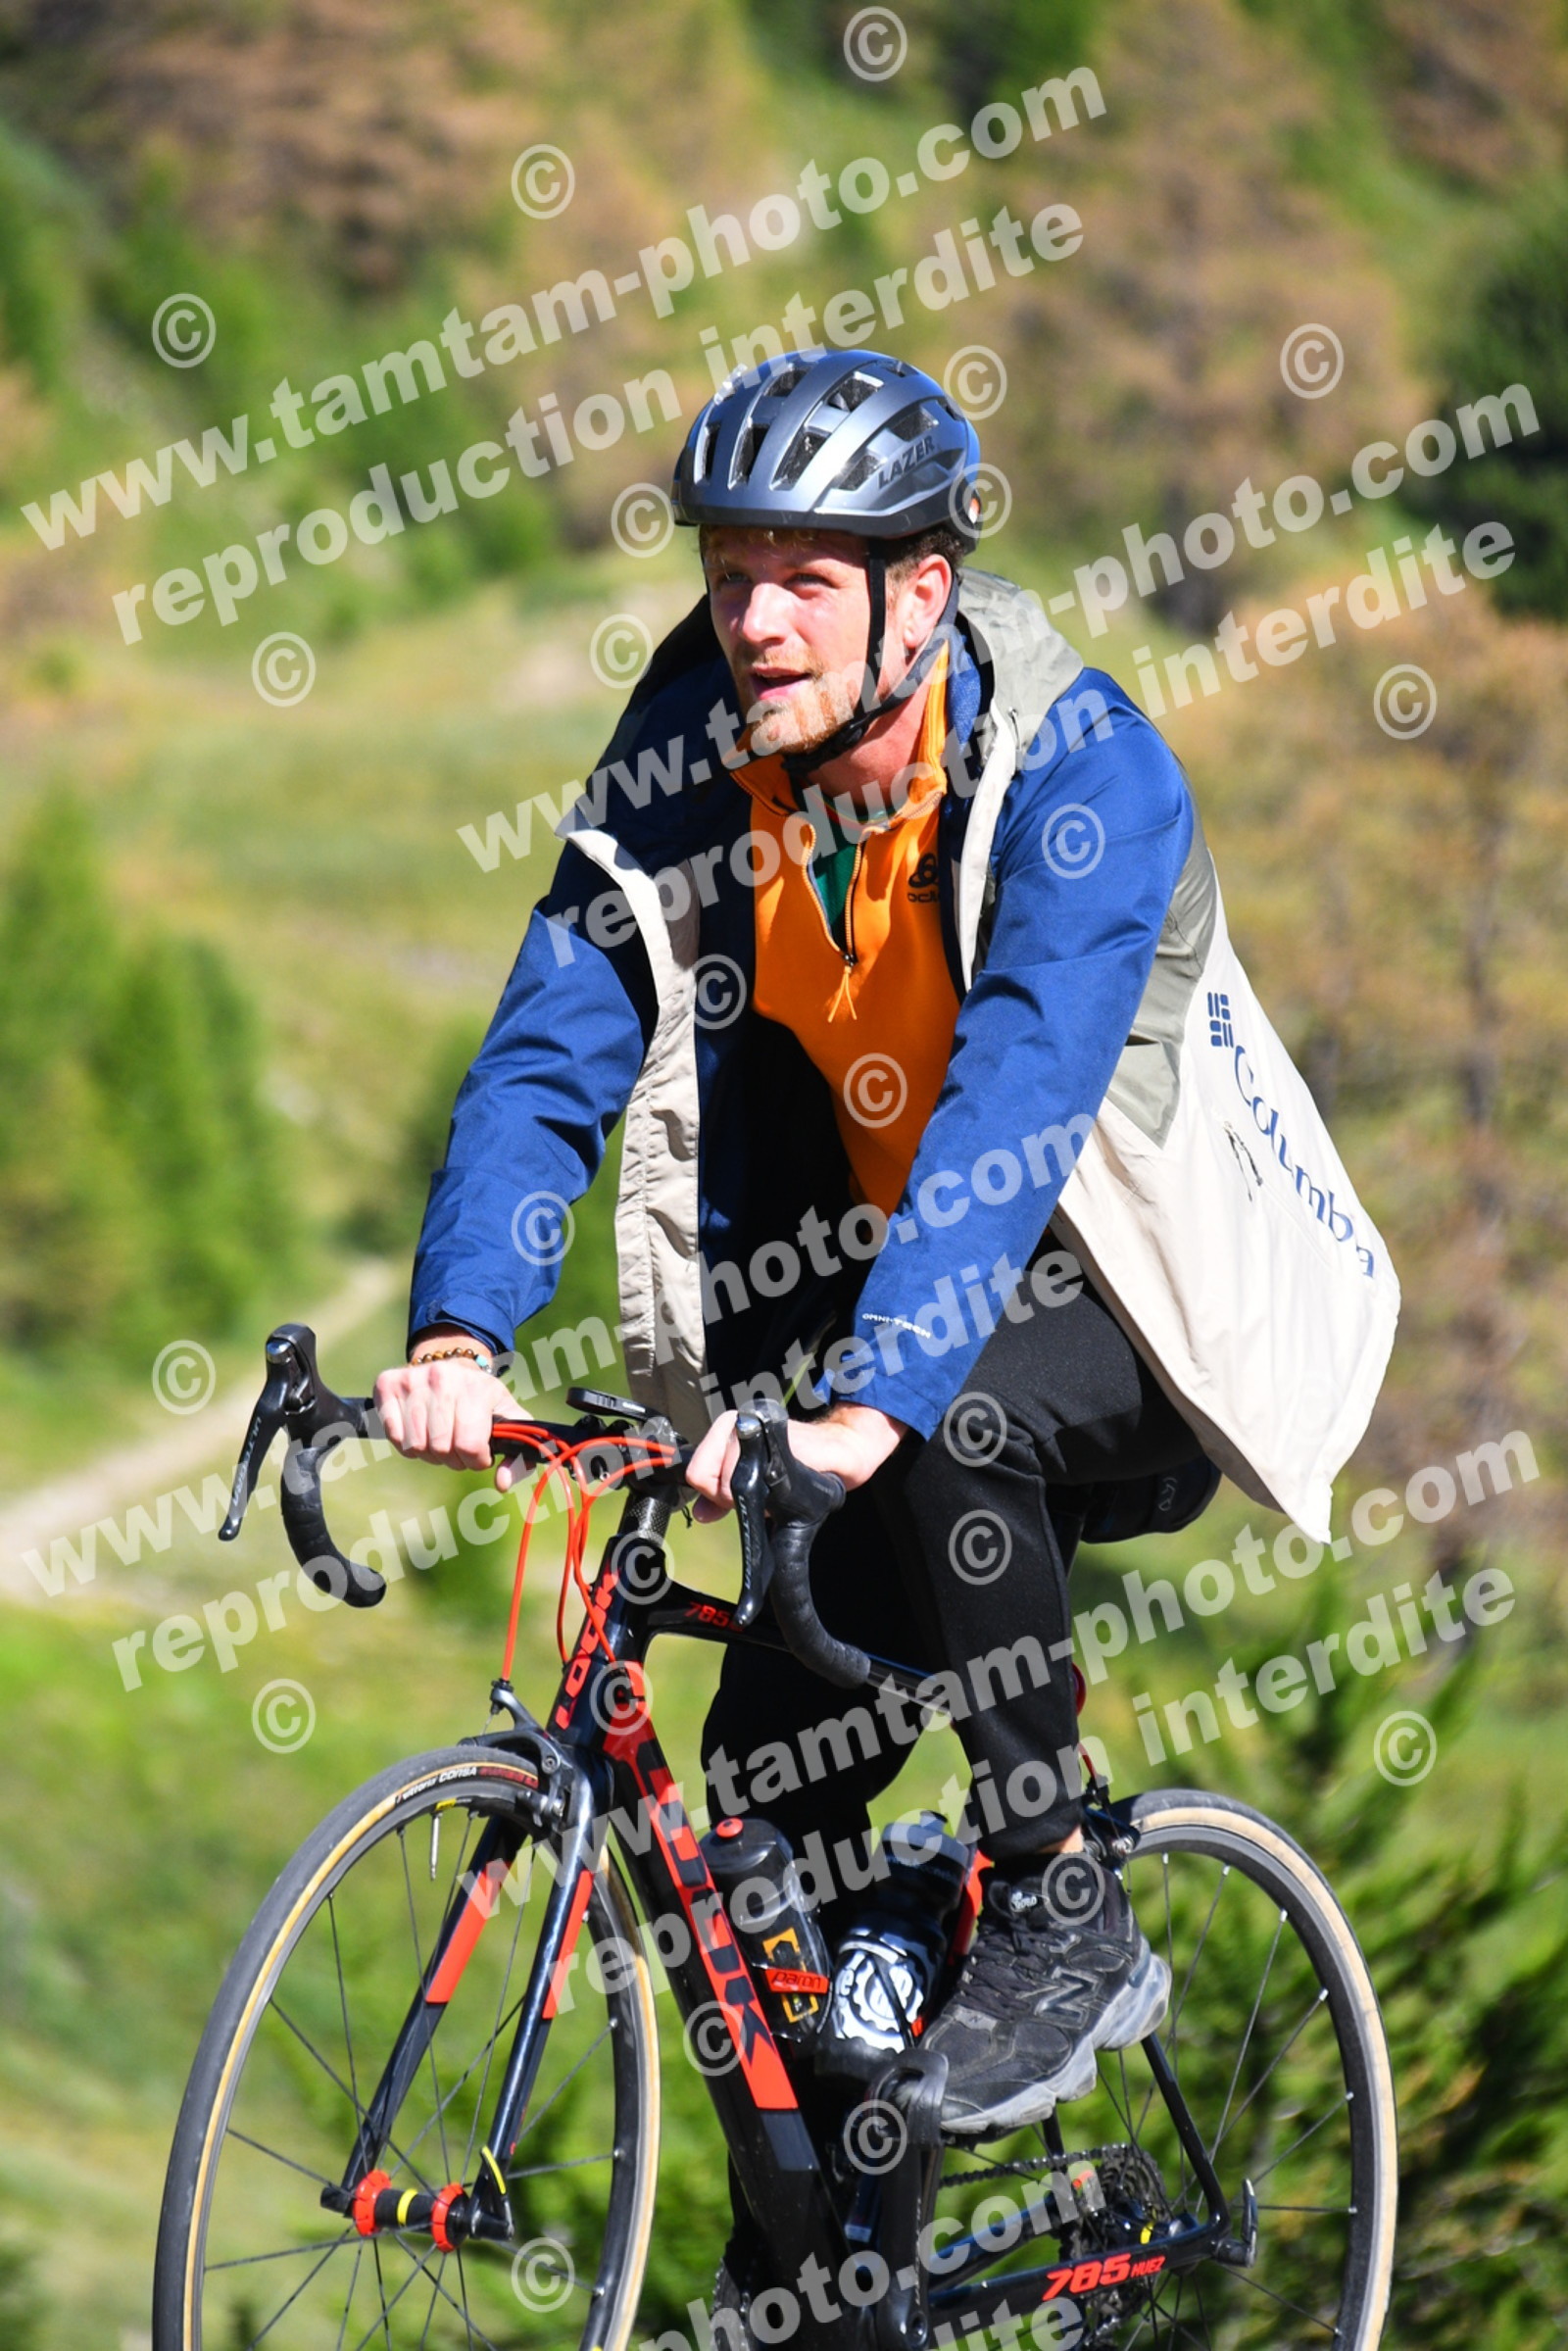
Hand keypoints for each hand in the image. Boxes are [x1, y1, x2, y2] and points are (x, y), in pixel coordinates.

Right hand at [374, 1355, 521, 1481]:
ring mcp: (413, 1379)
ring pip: (415, 1446)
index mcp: (477, 1387)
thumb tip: (502, 1484)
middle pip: (440, 1449)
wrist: (451, 1363)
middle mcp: (443, 1378)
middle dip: (451, 1458)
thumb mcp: (507, 1418)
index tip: (478, 1454)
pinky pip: (393, 1435)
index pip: (469, 1446)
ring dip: (428, 1453)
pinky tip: (418, 1430)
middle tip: (456, 1446)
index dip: (475, 1460)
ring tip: (438, 1438)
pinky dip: (405, 1443)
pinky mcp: (387, 1383)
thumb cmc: (481, 1399)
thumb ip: (516, 1455)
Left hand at [685, 1404, 905, 1522]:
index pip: (695, 1471)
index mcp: (723, 1435)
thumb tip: (701, 1513)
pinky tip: (788, 1469)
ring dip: (755, 1488)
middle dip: (733, 1494)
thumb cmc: (796, 1470)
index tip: (741, 1494)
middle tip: (764, 1487)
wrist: (836, 1455)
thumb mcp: (755, 1488)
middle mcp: (734, 1423)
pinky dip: (770, 1474)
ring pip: (728, 1472)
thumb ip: (724, 1498)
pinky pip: (756, 1461)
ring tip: (778, 1478)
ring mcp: (752, 1421)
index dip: (716, 1493)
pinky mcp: (773, 1425)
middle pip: (706, 1476)